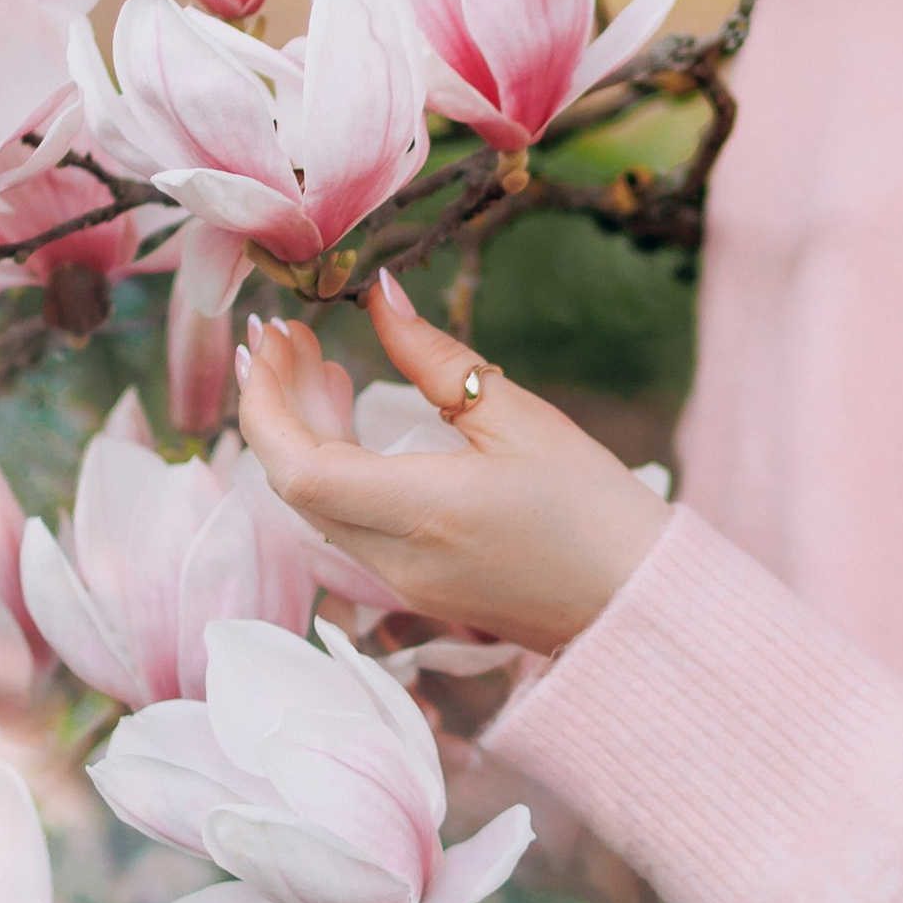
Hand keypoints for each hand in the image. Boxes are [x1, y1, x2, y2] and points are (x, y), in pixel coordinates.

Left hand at [235, 277, 669, 655]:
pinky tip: (350, 423)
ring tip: (315, 364)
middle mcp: (396, 560)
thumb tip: (380, 296)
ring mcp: (401, 585)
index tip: (266, 342)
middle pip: (296, 484)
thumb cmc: (596, 509)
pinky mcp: (415, 590)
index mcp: (423, 513)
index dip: (265, 404)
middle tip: (284, 337)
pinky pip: (348, 524)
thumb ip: (436, 358)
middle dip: (276, 405)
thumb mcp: (520, 417)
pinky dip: (334, 469)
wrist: (637, 605)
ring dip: (303, 435)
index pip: (300, 468)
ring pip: (317, 506)